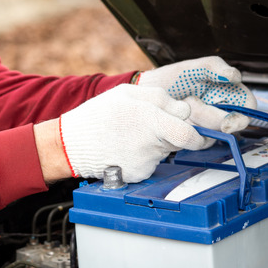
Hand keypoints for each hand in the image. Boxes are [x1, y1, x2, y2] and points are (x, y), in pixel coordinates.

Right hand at [57, 84, 207, 182]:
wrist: (71, 145)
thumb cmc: (98, 116)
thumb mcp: (128, 93)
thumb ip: (161, 98)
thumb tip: (183, 109)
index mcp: (152, 120)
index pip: (190, 135)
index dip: (196, 133)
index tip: (194, 130)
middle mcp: (151, 144)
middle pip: (180, 142)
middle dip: (175, 134)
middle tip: (157, 127)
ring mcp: (145, 162)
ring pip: (165, 151)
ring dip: (157, 143)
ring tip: (132, 135)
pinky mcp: (138, 175)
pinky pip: (151, 163)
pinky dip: (144, 155)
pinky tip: (127, 148)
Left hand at [135, 56, 255, 132]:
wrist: (147, 92)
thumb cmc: (172, 79)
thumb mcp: (193, 67)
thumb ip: (215, 67)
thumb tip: (235, 76)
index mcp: (228, 93)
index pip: (248, 107)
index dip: (242, 116)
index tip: (227, 121)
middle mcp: (221, 111)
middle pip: (231, 124)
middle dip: (210, 115)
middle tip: (191, 102)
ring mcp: (207, 126)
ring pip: (213, 133)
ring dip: (195, 120)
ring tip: (180, 104)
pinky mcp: (194, 138)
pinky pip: (197, 141)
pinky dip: (185, 129)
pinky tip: (175, 116)